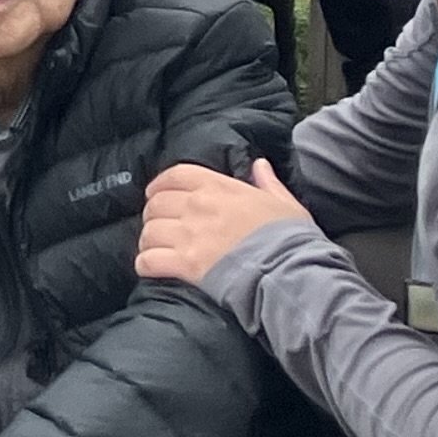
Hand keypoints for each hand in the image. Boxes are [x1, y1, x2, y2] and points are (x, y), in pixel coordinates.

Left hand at [137, 158, 310, 287]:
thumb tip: (259, 164)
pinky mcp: (185, 264)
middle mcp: (197, 206)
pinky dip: (145, 263)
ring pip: (149, 231)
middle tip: (159, 226)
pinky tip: (149, 267)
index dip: (160, 184)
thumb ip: (268, 183)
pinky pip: (149, 260)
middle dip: (154, 214)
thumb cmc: (292, 239)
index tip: (156, 193)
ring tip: (155, 248)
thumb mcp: (285, 204)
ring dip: (149, 240)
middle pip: (156, 204)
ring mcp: (189, 234)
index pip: (175, 175)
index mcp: (218, 187)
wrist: (291, 272)